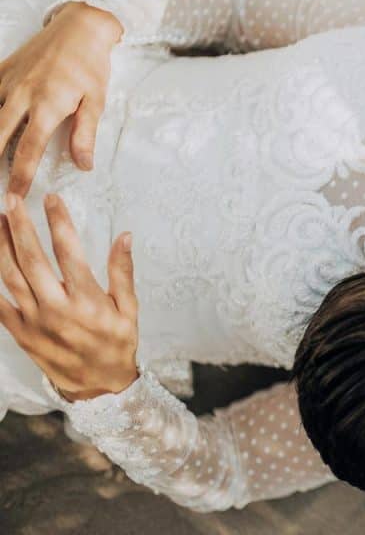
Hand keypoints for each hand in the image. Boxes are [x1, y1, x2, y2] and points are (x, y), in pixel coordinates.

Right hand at [0, 2, 122, 195]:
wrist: (80, 27)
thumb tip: (84, 165)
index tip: (16, 195)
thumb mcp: (96, 102)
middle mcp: (22, 94)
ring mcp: (9, 81)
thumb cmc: (91, 66)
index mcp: (48, 106)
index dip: (21, 175)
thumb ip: (85, 134)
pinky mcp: (2, 69)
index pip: (30, 149)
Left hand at [0, 193, 137, 400]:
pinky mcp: (21, 333)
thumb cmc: (117, 343)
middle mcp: (58, 309)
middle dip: (20, 227)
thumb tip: (124, 236)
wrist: (98, 387)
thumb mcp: (130, 309)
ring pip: (10, 277)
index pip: (69, 252)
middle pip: (32, 260)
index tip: (52, 199)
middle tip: (11, 200)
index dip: (59, 222)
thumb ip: (123, 272)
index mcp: (88, 301)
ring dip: (1, 247)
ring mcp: (35, 322)